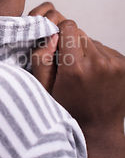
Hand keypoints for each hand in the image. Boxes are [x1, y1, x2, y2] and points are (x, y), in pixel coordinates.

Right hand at [29, 3, 124, 157]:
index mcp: (75, 68)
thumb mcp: (43, 89)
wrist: (97, 131)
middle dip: (72, 45)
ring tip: (83, 75)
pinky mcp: (124, 65)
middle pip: (81, 33)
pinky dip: (98, 58)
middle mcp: (98, 63)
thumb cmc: (67, 110)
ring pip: (93, 42)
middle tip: (69, 67)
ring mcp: (115, 64)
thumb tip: (51, 35)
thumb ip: (41, 58)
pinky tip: (94, 77)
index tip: (57, 48)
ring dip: (86, 52)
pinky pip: (105, 50)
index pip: (68, 26)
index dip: (60, 34)